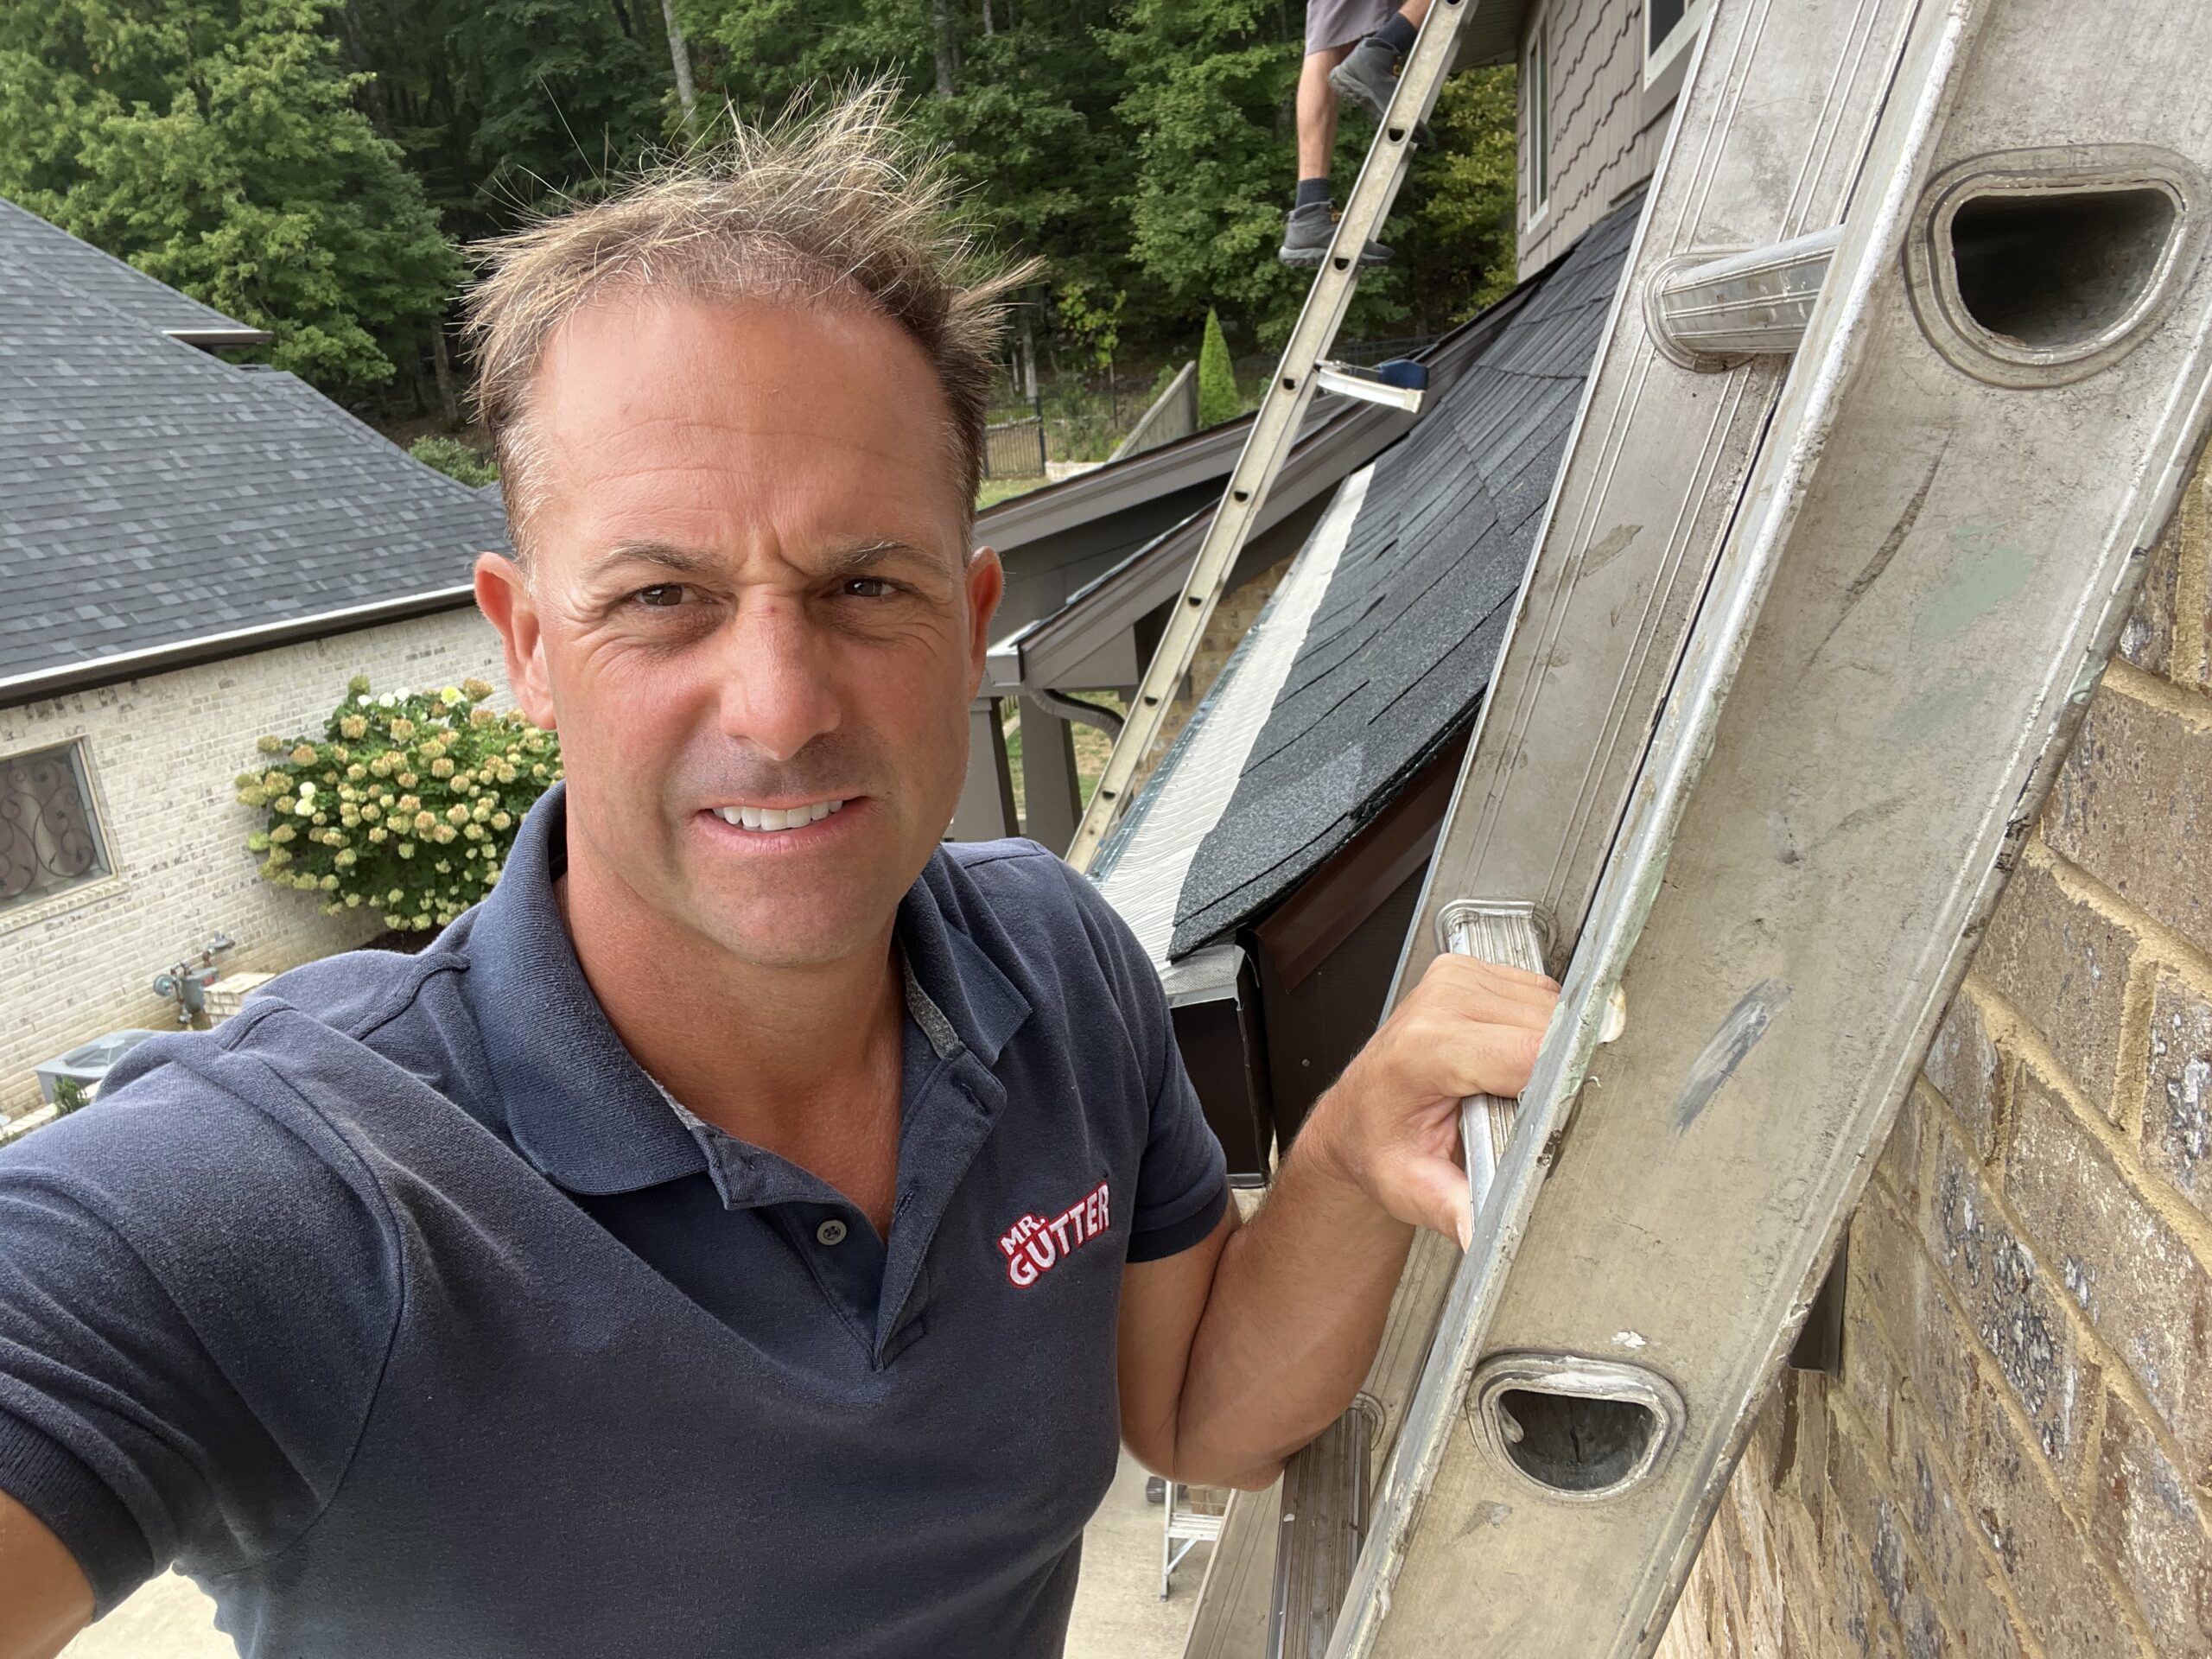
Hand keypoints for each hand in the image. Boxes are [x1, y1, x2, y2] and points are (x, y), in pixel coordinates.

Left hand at [1304, 953, 1559, 1249]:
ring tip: (1506, 1086)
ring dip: (1550, 1048)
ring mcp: (1456, 979)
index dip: (1558, 1084)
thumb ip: (1451, 1207)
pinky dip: (1540, 1029)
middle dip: (1554, 1073)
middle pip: (1550, 1028)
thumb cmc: (1379, 1145)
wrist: (1356, 1117)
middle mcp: (1440, 1002)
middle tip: (1518, 1112)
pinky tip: (1507, 1059)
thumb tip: (1482, 1232)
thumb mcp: (1409, 1188)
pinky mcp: (1471, 971)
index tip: (1560, 1114)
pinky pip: (1539, 995)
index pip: (1530, 1052)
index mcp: (1425, 1048)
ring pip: (1552, 1007)